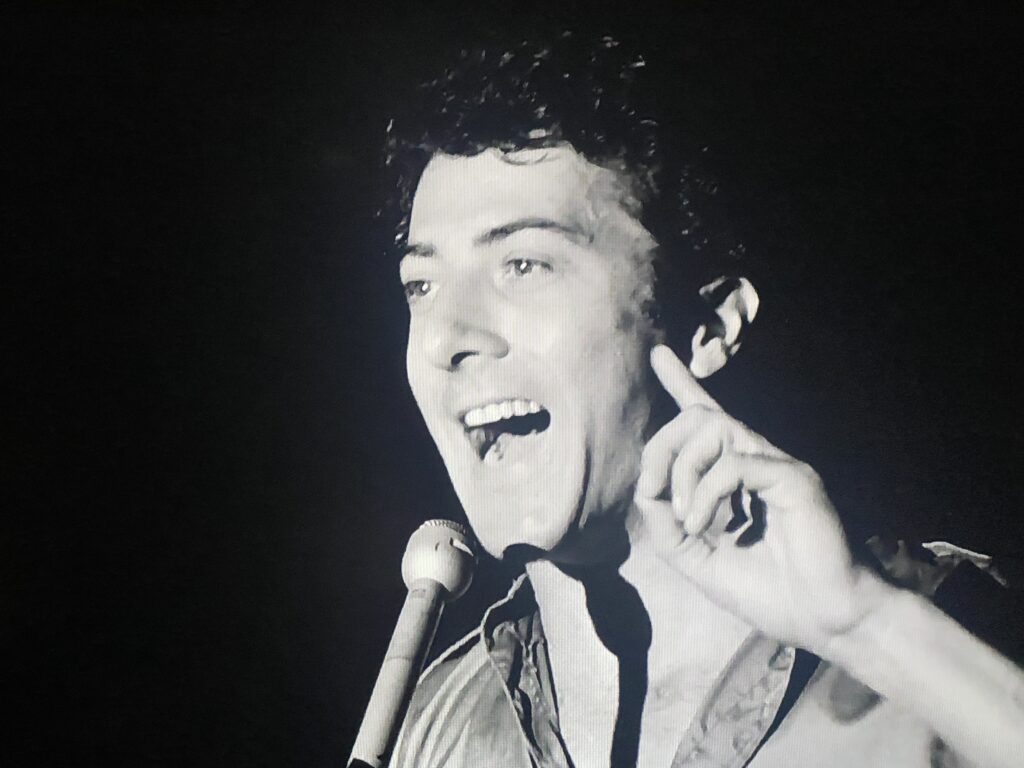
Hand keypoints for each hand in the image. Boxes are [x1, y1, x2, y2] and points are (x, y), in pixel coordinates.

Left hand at [635, 345, 880, 654]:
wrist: (826, 624)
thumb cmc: (773, 595)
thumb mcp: (701, 563)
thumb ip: (669, 528)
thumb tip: (646, 492)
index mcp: (740, 479)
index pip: (708, 419)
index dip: (683, 384)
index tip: (658, 353)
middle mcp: (759, 462)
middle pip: (697, 418)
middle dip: (661, 446)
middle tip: (651, 487)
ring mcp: (778, 466)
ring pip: (713, 428)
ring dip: (682, 468)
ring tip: (685, 516)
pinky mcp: (795, 479)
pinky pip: (734, 464)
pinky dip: (706, 492)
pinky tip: (700, 522)